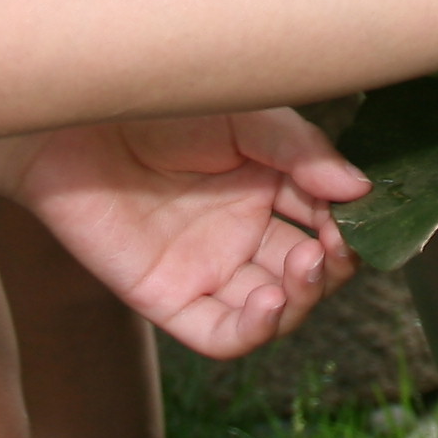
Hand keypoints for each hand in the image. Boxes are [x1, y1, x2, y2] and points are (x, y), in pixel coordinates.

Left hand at [0, 109, 371, 360]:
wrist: (76, 118)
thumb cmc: (155, 104)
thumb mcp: (245, 116)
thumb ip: (300, 152)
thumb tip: (361, 189)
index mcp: (264, 185)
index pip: (325, 218)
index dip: (348, 223)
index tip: (360, 213)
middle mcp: (239, 231)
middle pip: (307, 270)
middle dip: (333, 265)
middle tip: (335, 244)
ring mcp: (205, 267)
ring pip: (274, 309)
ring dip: (303, 299)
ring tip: (306, 264)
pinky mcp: (167, 296)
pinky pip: (221, 333)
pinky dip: (254, 330)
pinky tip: (269, 302)